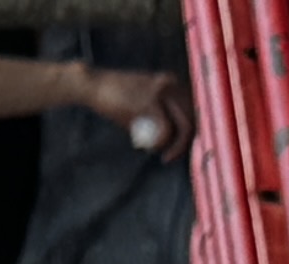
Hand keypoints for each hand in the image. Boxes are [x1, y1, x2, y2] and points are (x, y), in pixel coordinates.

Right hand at [77, 66, 191, 153]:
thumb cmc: (115, 98)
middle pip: (194, 117)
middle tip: (171, 157)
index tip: (179, 147)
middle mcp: (171, 84)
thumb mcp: (141, 104)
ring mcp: (161, 92)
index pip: (193, 108)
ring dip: (177, 146)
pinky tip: (150, 148)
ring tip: (165, 156)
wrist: (94, 85)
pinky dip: (161, 144)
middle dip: (186, 142)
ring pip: (185, 125)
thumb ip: (158, 115)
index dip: (191, 131)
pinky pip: (166, 131)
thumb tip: (168, 138)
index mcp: (171, 82)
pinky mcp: (149, 103)